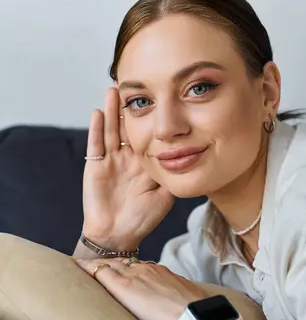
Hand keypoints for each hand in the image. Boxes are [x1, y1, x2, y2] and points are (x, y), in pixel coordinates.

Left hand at [75, 257, 204, 319]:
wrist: (190, 316)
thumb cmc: (192, 312)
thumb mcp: (185, 297)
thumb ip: (175, 296)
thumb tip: (177, 305)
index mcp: (161, 271)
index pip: (137, 266)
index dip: (125, 267)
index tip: (118, 270)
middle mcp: (146, 269)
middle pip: (121, 262)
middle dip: (108, 262)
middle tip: (94, 264)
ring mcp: (134, 276)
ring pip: (109, 264)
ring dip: (96, 264)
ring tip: (82, 265)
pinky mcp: (124, 287)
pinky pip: (101, 272)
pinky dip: (88, 267)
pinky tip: (76, 266)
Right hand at [82, 88, 173, 250]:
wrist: (119, 235)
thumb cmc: (142, 218)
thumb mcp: (166, 197)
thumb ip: (175, 179)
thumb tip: (195, 163)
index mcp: (145, 163)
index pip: (149, 135)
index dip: (153, 118)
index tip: (160, 98)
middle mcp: (128, 158)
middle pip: (129, 126)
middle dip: (131, 107)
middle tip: (134, 85)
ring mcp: (111, 161)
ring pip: (112, 130)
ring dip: (112, 110)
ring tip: (113, 90)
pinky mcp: (95, 167)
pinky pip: (96, 145)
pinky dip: (96, 129)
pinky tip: (97, 112)